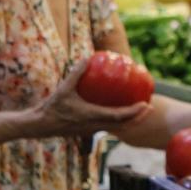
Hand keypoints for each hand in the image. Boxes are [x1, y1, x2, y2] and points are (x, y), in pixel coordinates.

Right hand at [32, 63, 148, 138]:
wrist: (40, 126)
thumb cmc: (51, 107)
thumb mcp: (63, 88)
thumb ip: (76, 73)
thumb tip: (86, 58)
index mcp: (92, 116)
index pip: (119, 117)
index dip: (134, 112)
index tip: (145, 104)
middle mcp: (95, 126)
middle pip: (123, 126)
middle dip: (139, 118)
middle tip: (150, 107)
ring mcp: (92, 130)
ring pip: (117, 128)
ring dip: (131, 121)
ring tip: (140, 110)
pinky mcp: (89, 131)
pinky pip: (109, 127)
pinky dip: (120, 121)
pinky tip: (121, 112)